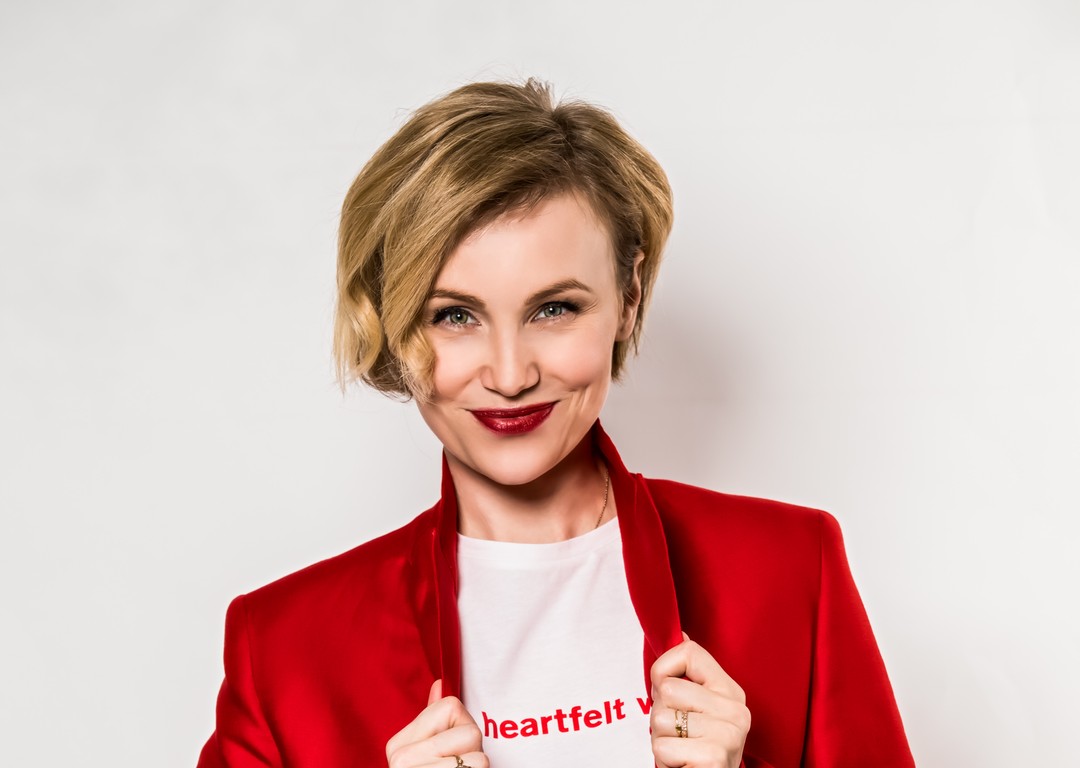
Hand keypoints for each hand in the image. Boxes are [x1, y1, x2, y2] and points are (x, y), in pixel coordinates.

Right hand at [385, 679, 487, 767]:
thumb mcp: (426, 751)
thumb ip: (432, 719)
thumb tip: (438, 683)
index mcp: (396, 745)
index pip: (450, 706)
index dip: (460, 728)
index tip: (448, 751)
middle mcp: (401, 759)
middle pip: (469, 730)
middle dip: (471, 748)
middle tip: (456, 766)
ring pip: (477, 751)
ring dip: (475, 762)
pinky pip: (480, 763)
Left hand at [649, 633, 750, 767]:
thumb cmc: (696, 747)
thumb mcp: (695, 708)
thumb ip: (687, 676)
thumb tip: (679, 635)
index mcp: (730, 691)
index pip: (689, 652)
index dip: (664, 670)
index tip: (668, 693)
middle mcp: (736, 710)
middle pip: (668, 688)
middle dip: (660, 713)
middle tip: (677, 733)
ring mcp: (728, 734)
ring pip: (661, 718)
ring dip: (661, 739)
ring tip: (681, 749)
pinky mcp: (714, 758)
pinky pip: (663, 746)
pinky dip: (665, 759)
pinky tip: (682, 764)